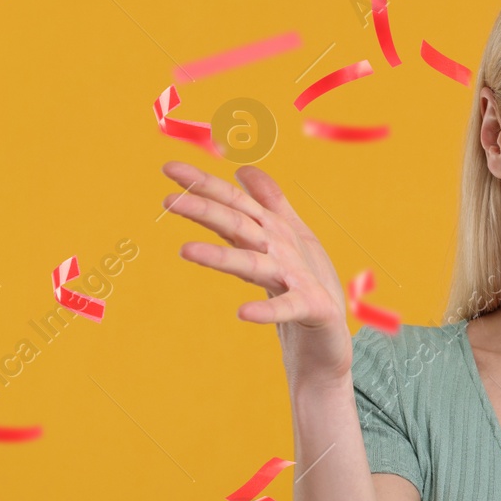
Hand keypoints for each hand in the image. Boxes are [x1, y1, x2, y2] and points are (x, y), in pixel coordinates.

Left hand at [161, 161, 352, 387]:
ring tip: (185, 251)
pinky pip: (287, 308)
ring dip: (221, 257)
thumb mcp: (290, 237)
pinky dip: (268, 311)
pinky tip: (243, 313)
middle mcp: (282, 249)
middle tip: (169, 201)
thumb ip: (268, 202)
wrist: (331, 332)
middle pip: (239, 225)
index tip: (169, 168)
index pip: (235, 202)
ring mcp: (297, 277)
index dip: (204, 184)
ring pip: (254, 264)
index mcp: (273, 231)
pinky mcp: (313, 307)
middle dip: (205, 210)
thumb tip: (242, 170)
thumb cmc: (308, 281)